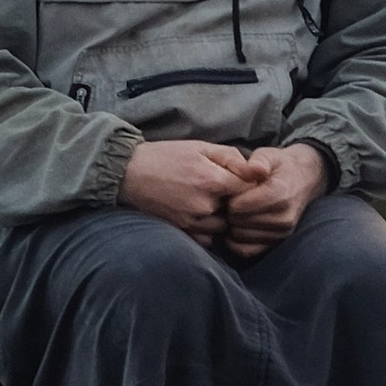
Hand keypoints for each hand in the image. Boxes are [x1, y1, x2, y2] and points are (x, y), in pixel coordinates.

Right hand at [120, 138, 264, 244]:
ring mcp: (193, 221)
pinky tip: (198, 213)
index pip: (249, 189)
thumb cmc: (166, 156)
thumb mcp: (201, 147)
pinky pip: (207, 238)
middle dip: (233, 201)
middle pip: (237, 210)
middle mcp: (206, 205)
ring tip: (207, 201)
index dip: (247, 184)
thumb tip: (256, 170)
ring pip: (223, 225)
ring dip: (221, 216)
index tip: (239, 179)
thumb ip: (231, 158)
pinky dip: (207, 229)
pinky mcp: (182, 231)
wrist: (129, 173)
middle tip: (221, 189)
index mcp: (213, 180)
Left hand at [219, 140, 330, 256]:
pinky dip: (236, 242)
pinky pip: (248, 251)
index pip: (240, 205)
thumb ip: (259, 160)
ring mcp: (282, 232)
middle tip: (229, 201)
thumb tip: (254, 168)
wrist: (305, 180)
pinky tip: (237, 226)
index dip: (229, 197)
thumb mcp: (269, 155)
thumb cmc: (280, 166)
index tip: (229, 190)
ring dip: (232, 225)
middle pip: (238, 221)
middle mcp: (283, 216)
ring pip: (240, 236)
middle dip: (228, 211)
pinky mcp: (278, 242)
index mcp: (280, 193)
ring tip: (236, 211)